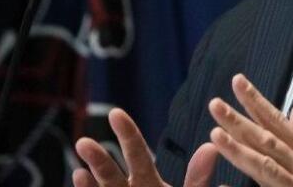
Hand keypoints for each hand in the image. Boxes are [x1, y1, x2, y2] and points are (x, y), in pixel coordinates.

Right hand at [73, 108, 218, 186]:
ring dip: (91, 183)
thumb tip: (212, 146)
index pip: (136, 154)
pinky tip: (80, 179)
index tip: (115, 113)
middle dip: (99, 159)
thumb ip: (197, 178)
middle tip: (84, 142)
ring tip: (80, 172)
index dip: (127, 134)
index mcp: (147, 183)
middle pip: (112, 174)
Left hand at [209, 74, 292, 186]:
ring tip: (215, 133)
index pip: (276, 121)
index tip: (237, 82)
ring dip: (239, 148)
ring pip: (264, 163)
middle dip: (239, 120)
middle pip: (266, 138)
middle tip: (214, 103)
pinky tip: (223, 183)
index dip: (256, 102)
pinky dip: (247, 183)